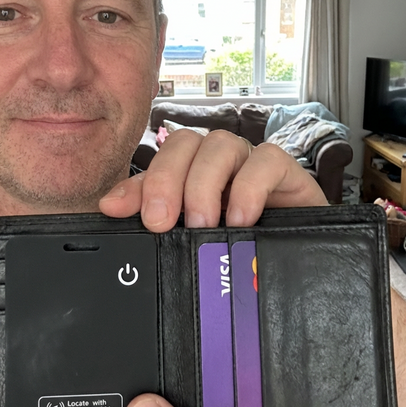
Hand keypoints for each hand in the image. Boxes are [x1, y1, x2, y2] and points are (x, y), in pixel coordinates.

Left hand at [100, 129, 326, 230]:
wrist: (296, 263)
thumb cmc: (240, 249)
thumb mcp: (191, 239)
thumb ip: (154, 219)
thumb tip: (109, 206)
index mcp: (191, 176)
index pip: (159, 161)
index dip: (137, 182)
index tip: (117, 210)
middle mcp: (217, 164)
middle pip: (184, 143)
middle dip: (166, 180)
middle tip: (162, 222)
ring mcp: (250, 164)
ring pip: (220, 144)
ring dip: (204, 184)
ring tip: (203, 225)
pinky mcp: (285, 171)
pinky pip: (267, 158)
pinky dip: (249, 187)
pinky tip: (241, 219)